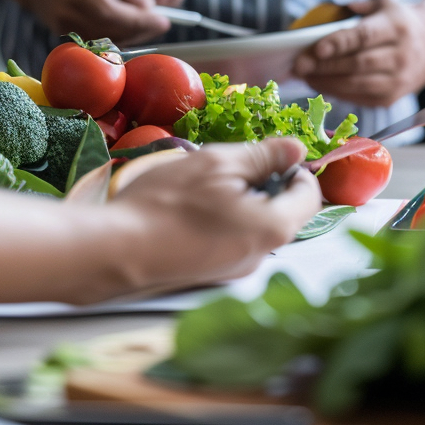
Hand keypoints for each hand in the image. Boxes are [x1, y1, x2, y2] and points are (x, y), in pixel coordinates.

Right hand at [5, 0, 186, 45]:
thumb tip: (146, 5)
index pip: (114, 14)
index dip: (143, 21)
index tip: (166, 18)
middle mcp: (68, 15)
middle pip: (119, 32)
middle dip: (151, 19)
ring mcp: (67, 29)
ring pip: (117, 37)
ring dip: (144, 21)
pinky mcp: (70, 36)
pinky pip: (107, 36)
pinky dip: (129, 24)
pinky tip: (144, 5)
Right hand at [100, 139, 321, 292]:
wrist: (115, 250)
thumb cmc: (167, 203)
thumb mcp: (218, 163)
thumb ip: (264, 156)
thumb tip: (296, 150)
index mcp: (272, 227)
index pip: (309, 196)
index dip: (298, 170)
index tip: (274, 153)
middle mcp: (261, 256)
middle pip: (283, 213)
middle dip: (266, 184)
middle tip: (232, 165)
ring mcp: (235, 271)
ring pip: (254, 226)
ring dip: (242, 201)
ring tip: (206, 184)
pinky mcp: (212, 275)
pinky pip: (232, 241)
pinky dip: (223, 220)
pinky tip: (193, 208)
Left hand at [291, 0, 424, 107]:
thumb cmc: (398, 24)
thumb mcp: (384, 5)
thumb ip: (356, 8)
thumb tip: (324, 15)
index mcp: (397, 27)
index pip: (364, 37)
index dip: (339, 44)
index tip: (315, 49)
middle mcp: (401, 55)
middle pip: (357, 64)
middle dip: (324, 66)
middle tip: (298, 65)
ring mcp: (399, 80)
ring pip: (357, 85)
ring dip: (326, 82)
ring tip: (305, 76)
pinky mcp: (392, 98)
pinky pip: (359, 98)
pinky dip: (336, 93)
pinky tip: (320, 84)